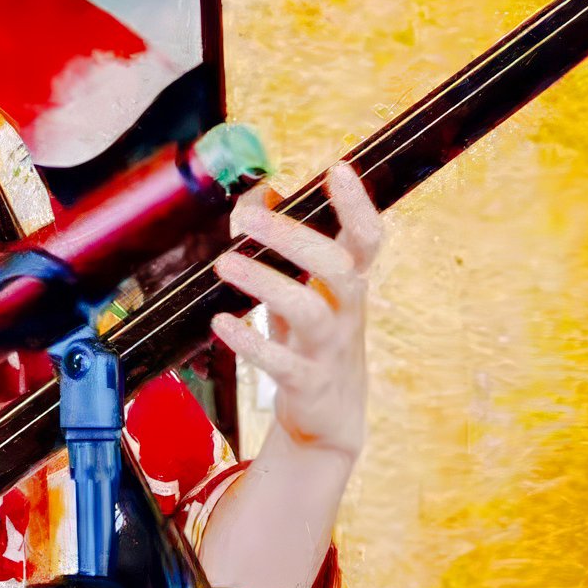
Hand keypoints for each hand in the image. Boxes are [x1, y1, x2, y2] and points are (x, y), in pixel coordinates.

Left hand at [208, 159, 384, 458]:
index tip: (338, 170)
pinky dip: (250, 342)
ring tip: (225, 264)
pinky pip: (281, 362)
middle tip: (249, 219)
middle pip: (336, 266)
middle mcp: (346, 311)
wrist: (330, 418)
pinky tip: (221, 323)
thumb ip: (285, 247)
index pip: (367, 237)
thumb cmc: (314, 341)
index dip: (358, 204)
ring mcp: (330, 348)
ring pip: (309, 310)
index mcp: (349, 282)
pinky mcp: (308, 383)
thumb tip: (258, 192)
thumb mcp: (306, 291)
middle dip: (294, 237)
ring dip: (265, 283)